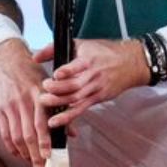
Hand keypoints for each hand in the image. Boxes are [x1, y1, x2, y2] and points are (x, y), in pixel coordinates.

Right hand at [0, 39, 50, 166]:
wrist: (5, 60)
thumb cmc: (31, 73)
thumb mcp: (47, 86)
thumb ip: (59, 110)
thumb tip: (72, 134)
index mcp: (39, 95)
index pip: (42, 123)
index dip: (45, 142)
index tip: (49, 156)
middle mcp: (23, 102)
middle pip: (28, 134)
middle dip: (35, 154)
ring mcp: (9, 106)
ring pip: (16, 136)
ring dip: (24, 153)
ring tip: (31, 162)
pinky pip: (4, 132)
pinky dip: (11, 146)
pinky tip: (17, 153)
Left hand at [34, 38, 149, 129]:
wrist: (131, 63)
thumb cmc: (104, 52)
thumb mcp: (81, 44)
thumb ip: (56, 49)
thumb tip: (35, 57)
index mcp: (89, 60)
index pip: (78, 66)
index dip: (67, 71)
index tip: (55, 74)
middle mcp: (93, 75)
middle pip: (75, 86)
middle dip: (58, 91)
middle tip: (43, 93)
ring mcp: (96, 88)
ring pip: (77, 99)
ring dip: (60, 104)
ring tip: (45, 105)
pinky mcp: (98, 98)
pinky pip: (82, 109)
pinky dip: (69, 116)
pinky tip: (57, 121)